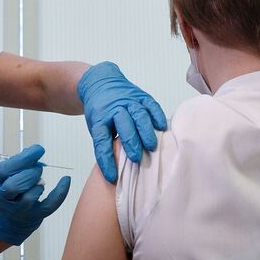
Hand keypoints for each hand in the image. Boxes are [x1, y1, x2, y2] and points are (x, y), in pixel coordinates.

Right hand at [0, 145, 70, 244]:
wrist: (10, 216)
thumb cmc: (10, 188)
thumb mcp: (7, 173)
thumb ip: (19, 162)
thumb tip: (32, 151)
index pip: (5, 170)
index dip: (23, 159)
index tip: (38, 150)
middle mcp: (4, 198)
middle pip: (14, 186)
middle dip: (30, 173)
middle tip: (38, 168)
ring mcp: (19, 210)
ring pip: (28, 198)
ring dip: (37, 185)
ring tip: (39, 181)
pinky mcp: (35, 215)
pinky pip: (49, 206)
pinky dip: (60, 192)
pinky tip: (65, 180)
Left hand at [77, 61, 167, 182]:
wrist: (100, 83)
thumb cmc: (101, 113)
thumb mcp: (97, 127)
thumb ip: (107, 143)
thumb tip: (118, 171)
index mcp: (100, 119)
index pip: (101, 141)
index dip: (106, 160)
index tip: (111, 176)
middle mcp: (114, 109)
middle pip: (123, 125)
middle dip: (130, 142)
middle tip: (137, 159)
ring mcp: (128, 101)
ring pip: (138, 114)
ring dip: (145, 130)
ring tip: (152, 146)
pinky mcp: (141, 96)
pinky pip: (150, 104)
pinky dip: (157, 115)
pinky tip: (162, 126)